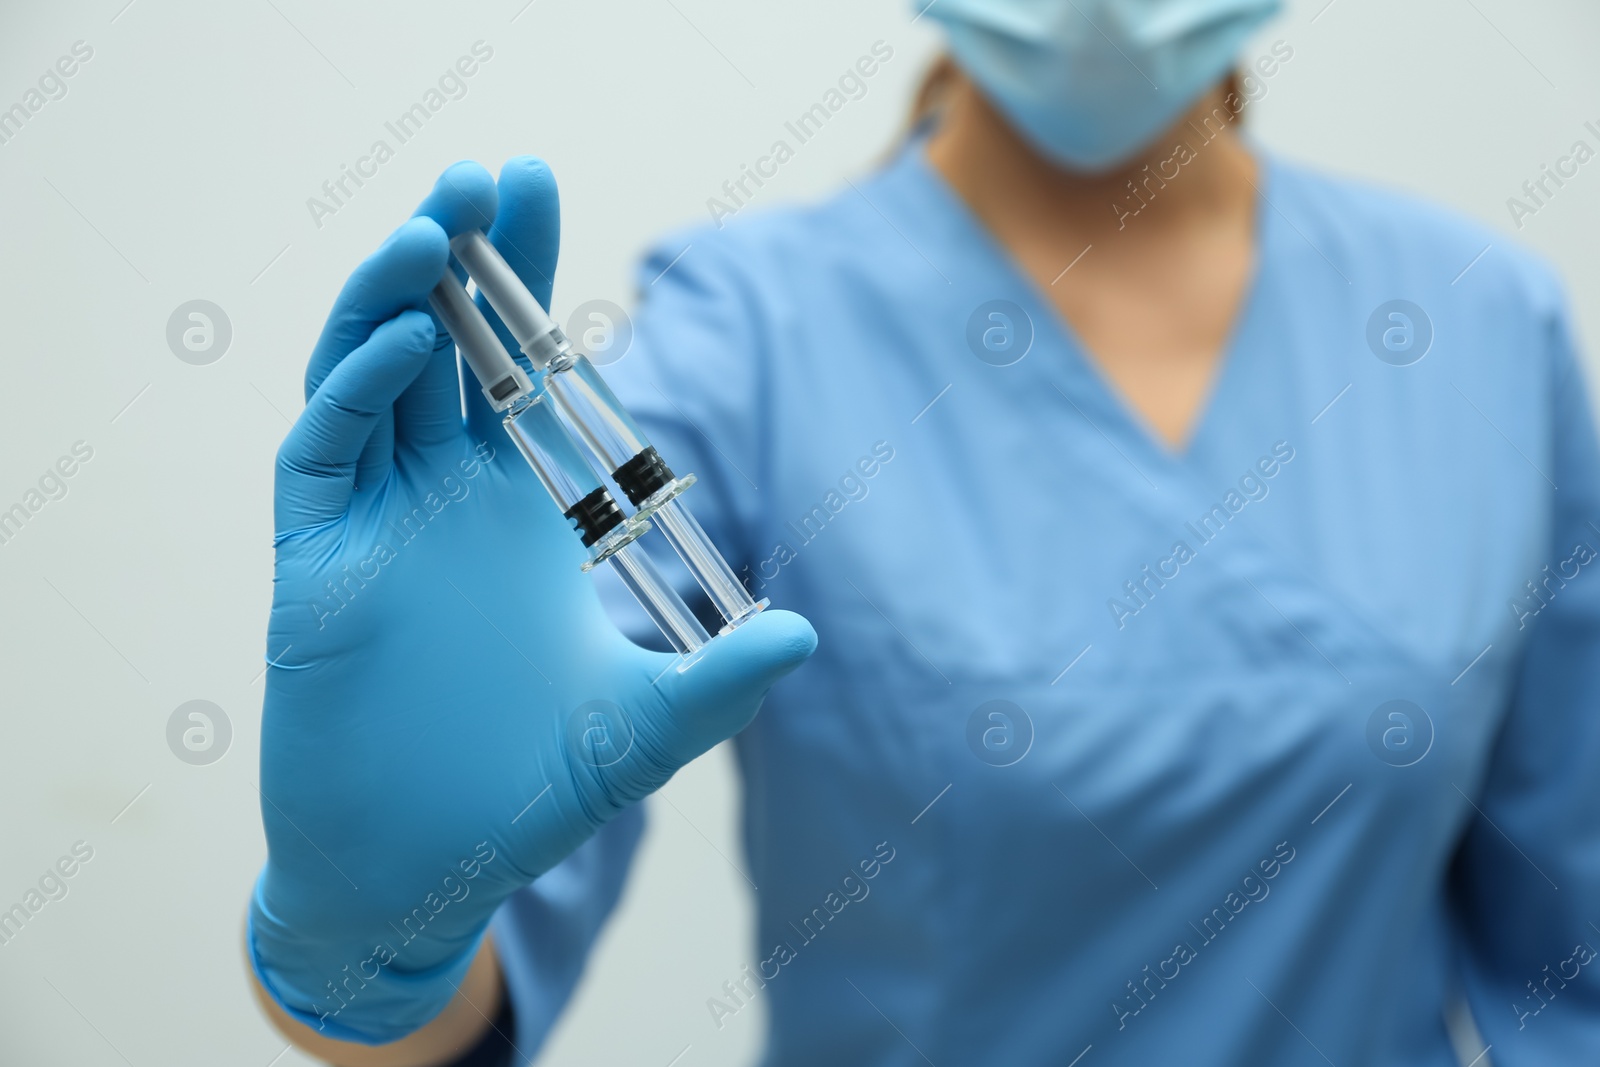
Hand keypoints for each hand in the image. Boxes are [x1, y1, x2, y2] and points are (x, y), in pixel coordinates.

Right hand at [249, 158, 814, 1044]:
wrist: (424, 871)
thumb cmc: (524, 794)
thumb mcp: (642, 729)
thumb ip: (718, 683)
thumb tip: (806, 634)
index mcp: (511, 509)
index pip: (512, 365)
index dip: (522, 275)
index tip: (540, 188)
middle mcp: (436, 497)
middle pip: (438, 343)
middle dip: (456, 254)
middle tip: (486, 173)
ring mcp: (370, 521)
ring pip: (367, 376)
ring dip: (392, 299)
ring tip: (433, 226)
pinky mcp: (312, 563)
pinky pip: (323, 453)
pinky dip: (356, 394)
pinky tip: (403, 345)